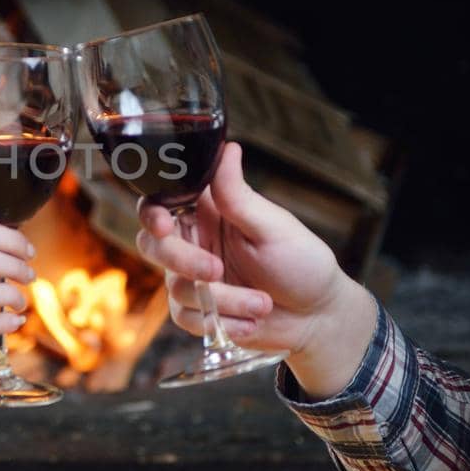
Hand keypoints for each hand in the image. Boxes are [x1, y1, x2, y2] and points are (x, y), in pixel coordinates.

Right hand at [135, 142, 376, 397]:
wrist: (317, 317)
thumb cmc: (302, 263)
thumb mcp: (273, 228)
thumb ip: (238, 196)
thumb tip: (227, 148)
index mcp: (208, 211)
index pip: (161, 202)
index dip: (152, 213)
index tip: (165, 225)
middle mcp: (195, 241)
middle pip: (154, 245)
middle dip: (182, 261)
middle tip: (215, 271)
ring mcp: (193, 278)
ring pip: (177, 287)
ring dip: (223, 300)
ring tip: (262, 304)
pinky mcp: (198, 311)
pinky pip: (187, 319)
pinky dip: (222, 322)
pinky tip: (252, 322)